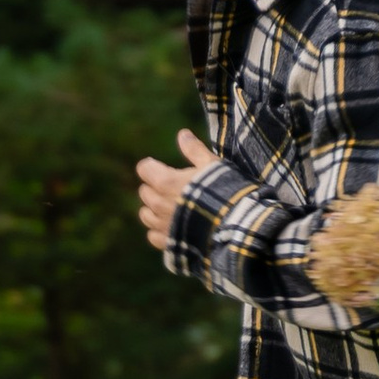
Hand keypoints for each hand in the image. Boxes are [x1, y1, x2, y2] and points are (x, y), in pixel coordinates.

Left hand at [136, 126, 218, 252]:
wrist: (234, 226)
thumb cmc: (224, 191)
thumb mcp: (213, 165)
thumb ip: (194, 150)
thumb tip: (182, 134)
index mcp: (166, 182)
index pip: (144, 169)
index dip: (152, 166)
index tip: (160, 166)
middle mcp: (159, 205)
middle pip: (144, 192)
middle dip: (153, 187)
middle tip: (169, 186)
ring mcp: (163, 226)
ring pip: (145, 215)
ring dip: (152, 209)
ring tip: (167, 206)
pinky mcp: (169, 243)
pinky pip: (152, 236)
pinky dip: (158, 231)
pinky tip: (169, 227)